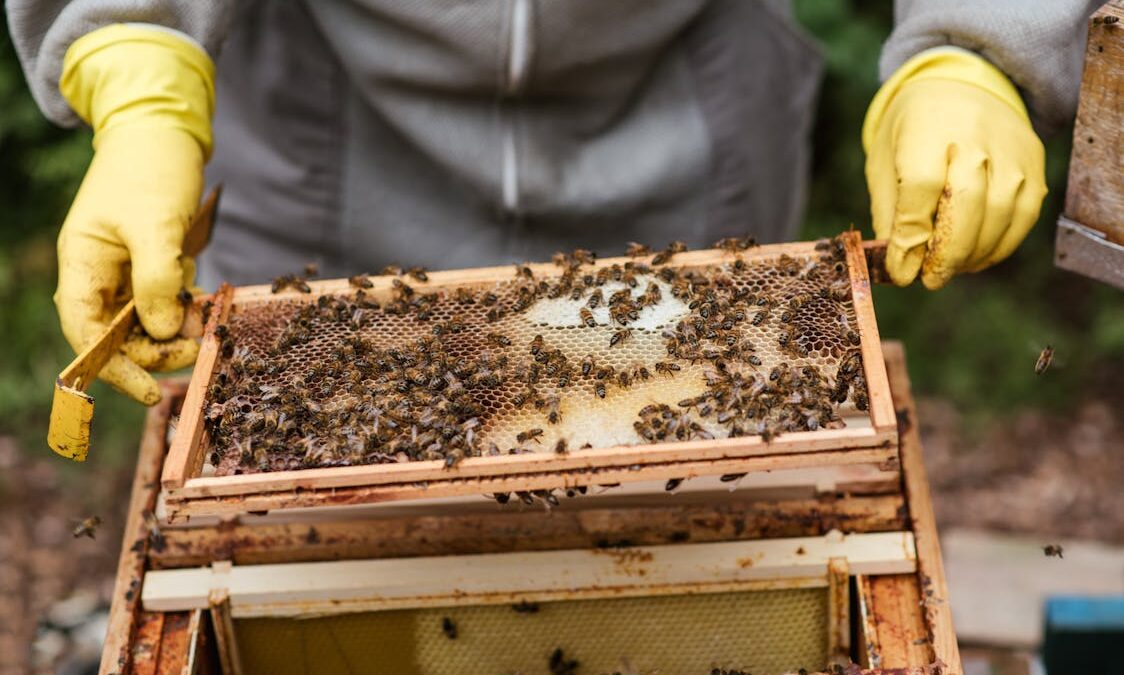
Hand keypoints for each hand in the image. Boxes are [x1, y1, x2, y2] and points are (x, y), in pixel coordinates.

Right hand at [56, 25, 213, 403]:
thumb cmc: (151, 169)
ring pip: (145, 322)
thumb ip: (156, 279)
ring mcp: (125, 270)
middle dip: (156, 349)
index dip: (113, 367)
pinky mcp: (151, 264)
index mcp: (82, 263)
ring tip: (203, 318)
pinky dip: (183, 308)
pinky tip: (201, 298)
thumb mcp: (156, 224)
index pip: (85, 331)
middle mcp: (98, 273)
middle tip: (197, 346)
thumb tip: (161, 331)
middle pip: (118, 335)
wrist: (164, 131)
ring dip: (173, 330)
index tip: (150, 390)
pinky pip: (164, 301)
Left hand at [864, 48, 1047, 288]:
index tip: (902, 271)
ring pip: (1000, 214)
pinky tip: (977, 257)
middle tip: (929, 279)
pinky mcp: (1034, 162)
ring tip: (950, 269)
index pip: (921, 188)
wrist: (960, 86)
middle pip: (966, 204)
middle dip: (946, 253)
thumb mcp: (885, 162)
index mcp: (926, 130)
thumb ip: (891, 212)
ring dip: (974, 254)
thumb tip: (899, 265)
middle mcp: (974, 137)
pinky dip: (1001, 245)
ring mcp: (1010, 149)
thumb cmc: (912, 133)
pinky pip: (1024, 214)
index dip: (912, 236)